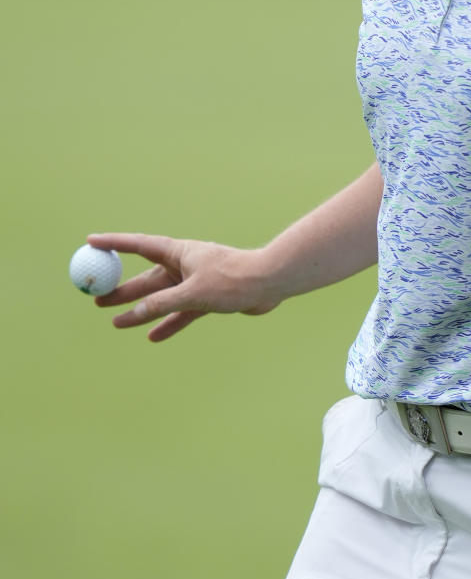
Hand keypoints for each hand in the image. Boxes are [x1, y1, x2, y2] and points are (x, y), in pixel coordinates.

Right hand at [86, 232, 279, 342]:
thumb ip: (163, 303)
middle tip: (96, 299)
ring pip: (161, 298)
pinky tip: (153, 337)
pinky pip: (181, 313)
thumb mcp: (193, 292)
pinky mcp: (208, 298)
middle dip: (121, 288)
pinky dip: (168, 324)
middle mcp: (185, 265)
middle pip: (146, 278)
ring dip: (140, 310)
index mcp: (179, 252)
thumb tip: (134, 313)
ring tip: (115, 322)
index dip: (113, 244)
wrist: (271, 283)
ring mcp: (196, 282)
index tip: (90, 242)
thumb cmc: (234, 280)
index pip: (138, 245)